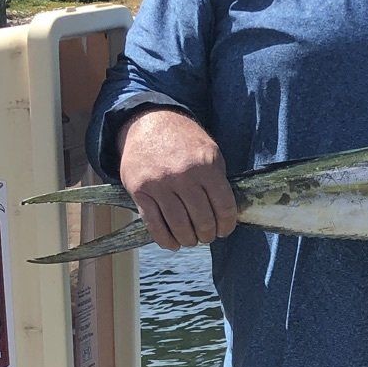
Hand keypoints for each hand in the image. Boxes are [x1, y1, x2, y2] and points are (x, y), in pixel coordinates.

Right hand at [118, 108, 238, 251]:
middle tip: (207, 235)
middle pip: (202, 220)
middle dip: (208, 234)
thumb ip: (218, 180)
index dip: (227, 224)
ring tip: (192, 239)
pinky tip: (173, 243)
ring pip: (179, 226)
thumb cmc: (184, 141)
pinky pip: (154, 225)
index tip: (225, 230)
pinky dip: (166, 240)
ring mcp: (159, 184)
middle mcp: (183, 176)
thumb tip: (225, 214)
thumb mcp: (210, 152)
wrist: (148, 123)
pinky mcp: (140, 191)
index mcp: (205, 166)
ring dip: (189, 240)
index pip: (223, 206)